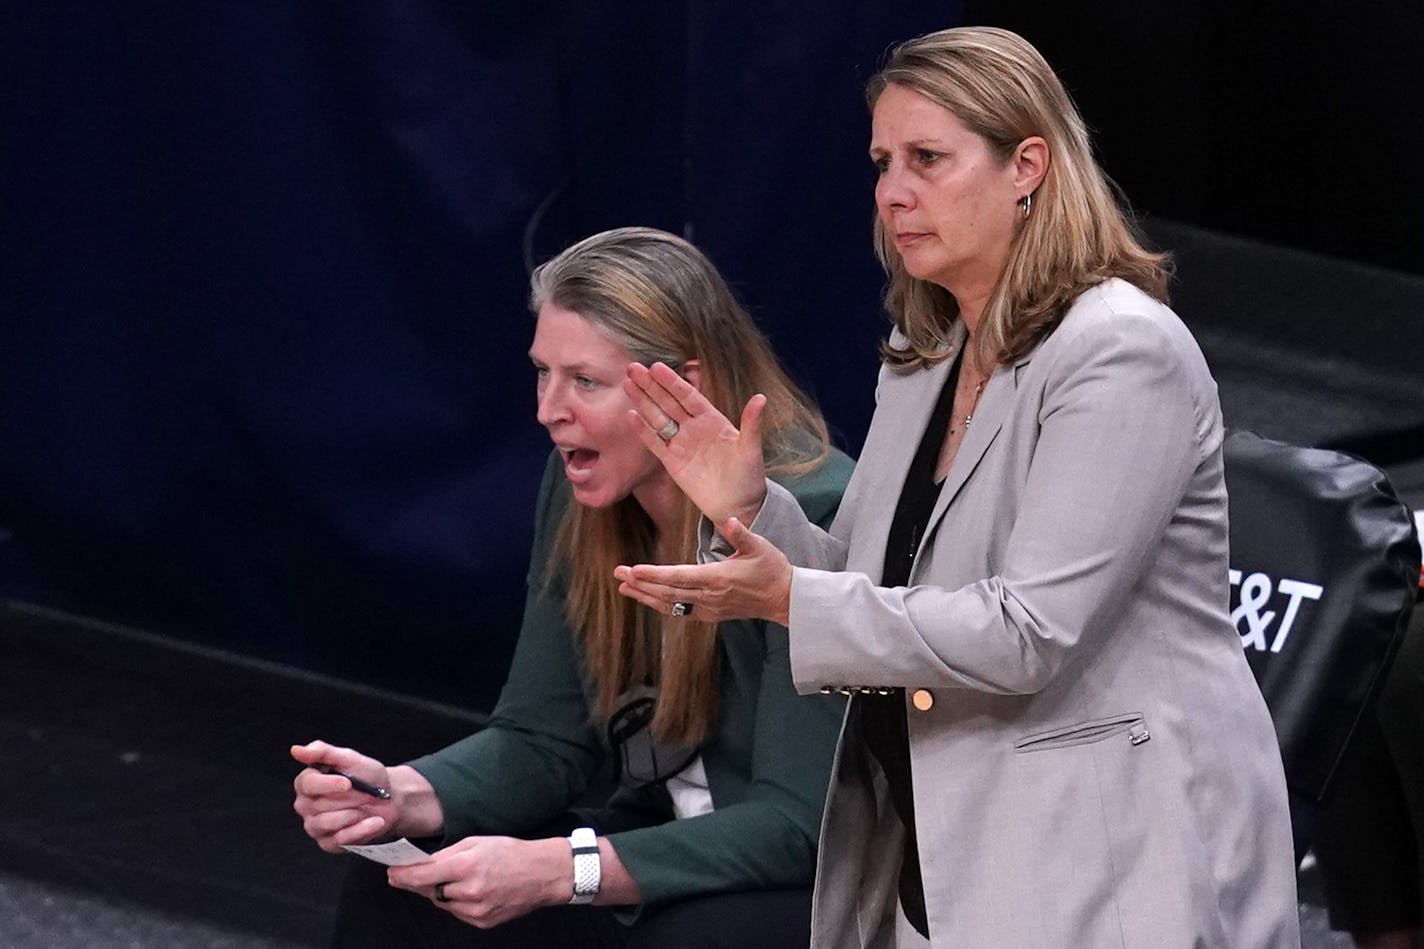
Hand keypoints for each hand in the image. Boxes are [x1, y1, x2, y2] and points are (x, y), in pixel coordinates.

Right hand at [291, 740, 400, 852]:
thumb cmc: (368, 777)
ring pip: (327, 823)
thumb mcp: (350, 759)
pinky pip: (340, 839)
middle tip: (366, 793)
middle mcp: (305, 805)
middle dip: (348, 799)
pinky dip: (361, 830)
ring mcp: (315, 826)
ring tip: (367, 806)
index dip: (328, 784)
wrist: (390, 799)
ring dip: (354, 814)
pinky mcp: (328, 843)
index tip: (348, 783)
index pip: (307, 784)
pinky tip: (375, 821)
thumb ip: (324, 752)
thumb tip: (296, 750)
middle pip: (318, 806)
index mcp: (307, 783)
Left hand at [387, 835, 570, 928]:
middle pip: (429, 891)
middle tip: (408, 875)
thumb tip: (423, 863)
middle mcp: (470, 891)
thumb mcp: (478, 842)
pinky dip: (455, 902)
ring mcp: (476, 910)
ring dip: (439, 892)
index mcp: (467, 865)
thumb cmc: (512, 853)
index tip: (392, 873)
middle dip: (418, 883)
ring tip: (451, 878)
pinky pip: (457, 912)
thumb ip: (448, 853)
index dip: (403, 875)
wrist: (542, 874)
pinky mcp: (482, 922)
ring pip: (442, 903)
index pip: (423, 875)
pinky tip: (466, 890)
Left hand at [615, 517, 792, 625]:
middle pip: (668, 591)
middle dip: (641, 583)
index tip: (634, 570)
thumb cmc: (772, 569)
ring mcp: (710, 608)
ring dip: (646, 596)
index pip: (679, 577)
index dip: (655, 575)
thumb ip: (741, 534)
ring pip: (671, 604)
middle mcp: (710, 596)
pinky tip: (647, 598)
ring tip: (624, 587)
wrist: (785, 599)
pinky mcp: (711, 614)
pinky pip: (681, 611)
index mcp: (718, 578)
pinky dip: (661, 605)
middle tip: (618, 573)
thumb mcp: (760, 547)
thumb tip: (729, 519)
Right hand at [623, 361, 767, 524]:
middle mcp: (694, 428)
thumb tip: (761, 397)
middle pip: (668, 402)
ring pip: (658, 418)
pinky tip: (631, 415)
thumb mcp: (751, 449)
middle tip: (633, 367)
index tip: (656, 366)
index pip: (688, 396)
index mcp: (712, 420)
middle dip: (651, 385)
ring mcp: (682, 444)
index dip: (672, 382)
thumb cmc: (749, 477)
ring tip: (627, 383)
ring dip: (643, 401)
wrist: (738, 507)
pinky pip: (655, 443)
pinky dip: (643, 430)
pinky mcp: (672, 462)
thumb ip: (751, 423)